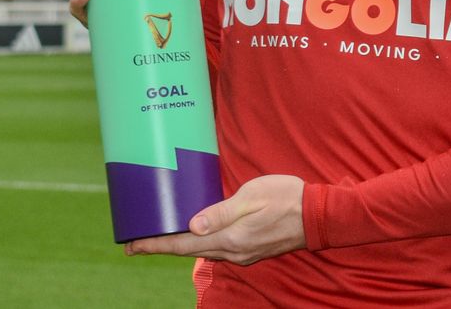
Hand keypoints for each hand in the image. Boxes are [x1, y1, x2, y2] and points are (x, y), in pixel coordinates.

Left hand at [126, 175, 305, 265]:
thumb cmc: (286, 197)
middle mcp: (233, 251)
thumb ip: (221, 212)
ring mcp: (243, 254)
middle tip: (135, 242)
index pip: (183, 245)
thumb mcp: (252, 196)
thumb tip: (192, 226)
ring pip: (202, 252)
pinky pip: (217, 250)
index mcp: (230, 238)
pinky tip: (193, 236)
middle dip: (161, 247)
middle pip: (188, 251)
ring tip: (158, 239)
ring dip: (178, 247)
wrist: (319, 215)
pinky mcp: (250, 250)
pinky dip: (198, 245)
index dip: (156, 245)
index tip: (132, 245)